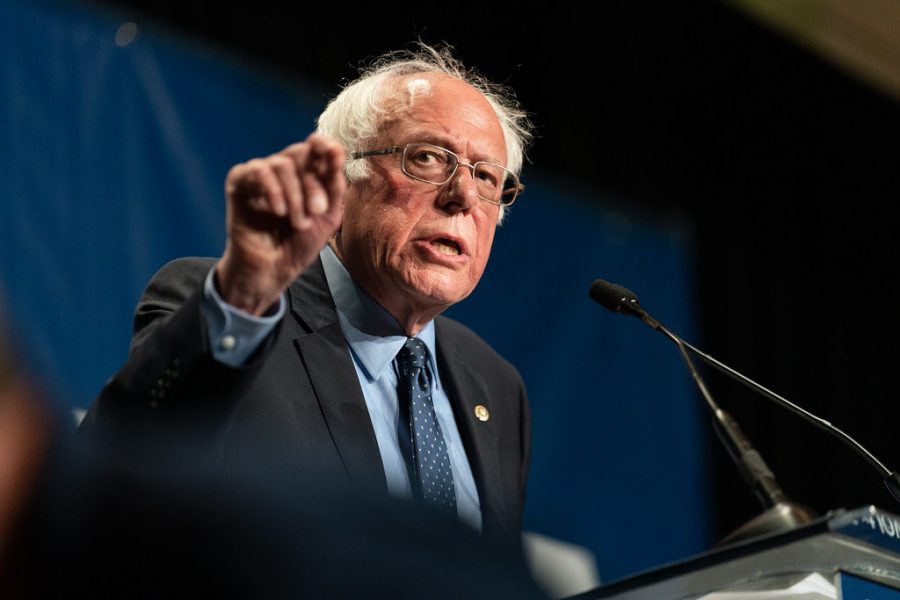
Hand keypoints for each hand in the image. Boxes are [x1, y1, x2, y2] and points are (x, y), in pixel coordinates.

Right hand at [216, 133, 345, 314]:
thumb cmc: (300, 244)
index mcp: (306, 173)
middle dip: (313, 184)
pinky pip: (257, 170)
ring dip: (295, 195)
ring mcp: (261, 175)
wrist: (273, 270)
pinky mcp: (239, 183)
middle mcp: (283, 170)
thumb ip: (334, 186)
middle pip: (301, 154)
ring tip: (297, 223)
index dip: (326, 145)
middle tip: (318, 211)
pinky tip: (278, 211)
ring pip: (282, 163)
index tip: (336, 155)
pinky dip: (272, 189)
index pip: (315, 146)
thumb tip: (336, 154)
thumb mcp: (328, 217)